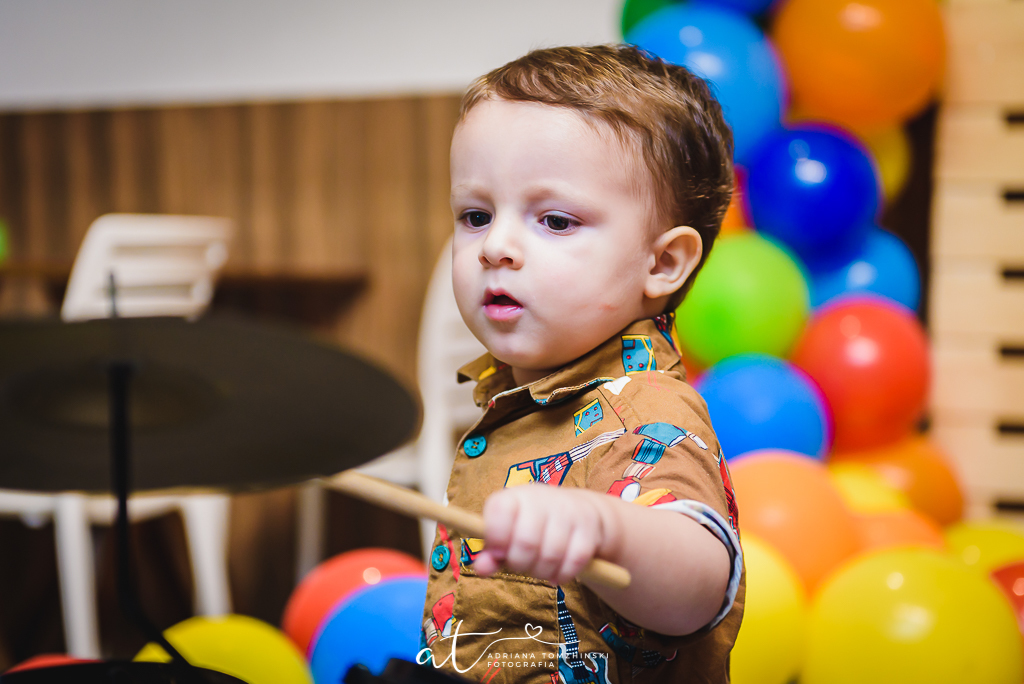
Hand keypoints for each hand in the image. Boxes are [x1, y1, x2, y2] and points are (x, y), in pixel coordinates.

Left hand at [473, 485, 615, 584]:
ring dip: (542, 572)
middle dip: (520, 564)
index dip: (496, 538)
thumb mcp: (510, 533)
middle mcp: (541, 497)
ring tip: (540, 569)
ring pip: (551, 555)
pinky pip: (574, 561)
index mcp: (515, 496)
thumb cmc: (534, 525)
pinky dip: (563, 574)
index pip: (499, 511)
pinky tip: (557, 572)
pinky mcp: (589, 526)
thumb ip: (493, 551)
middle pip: (526, 542)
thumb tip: (480, 568)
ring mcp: (568, 510)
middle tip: (522, 565)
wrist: (580, 511)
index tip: (499, 552)